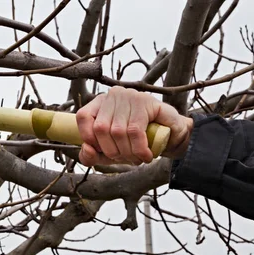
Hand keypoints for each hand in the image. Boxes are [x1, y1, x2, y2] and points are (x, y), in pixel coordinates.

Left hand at [76, 86, 193, 165]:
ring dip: (127, 152)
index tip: (102, 151)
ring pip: (117, 131)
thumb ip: (91, 156)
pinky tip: (146, 156)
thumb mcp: (108, 153)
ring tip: (137, 158)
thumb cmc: (135, 143)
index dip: (89, 138)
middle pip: (100, 128)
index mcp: (99, 103)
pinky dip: (139, 149)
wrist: (170, 136)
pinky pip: (134, 131)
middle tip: (126, 159)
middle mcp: (112, 95)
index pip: (82, 116)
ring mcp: (129, 96)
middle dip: (112, 151)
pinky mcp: (146, 102)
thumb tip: (86, 148)